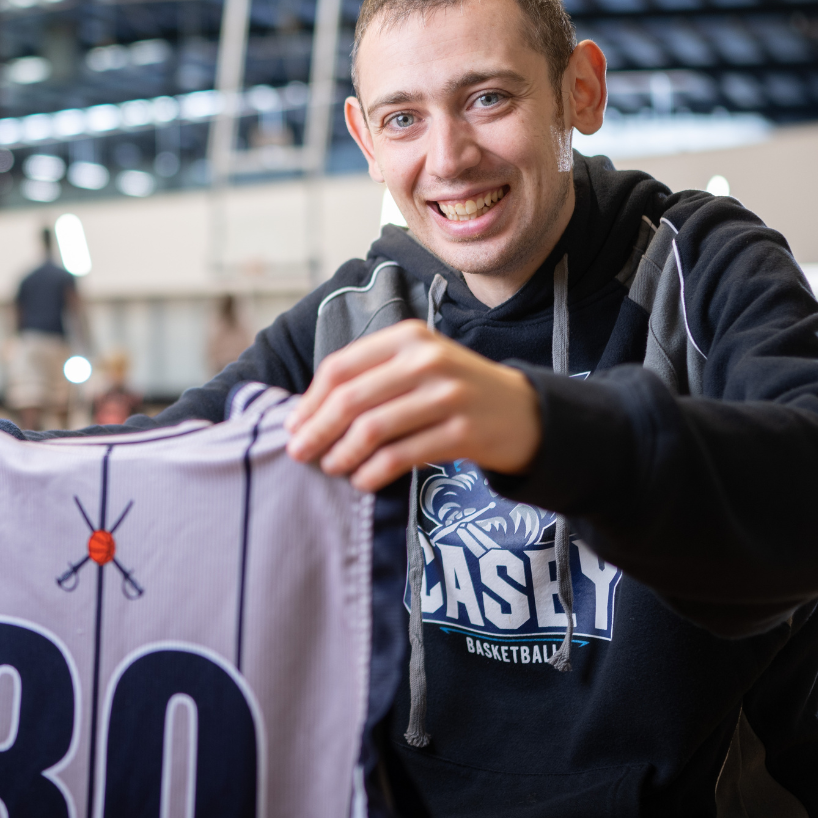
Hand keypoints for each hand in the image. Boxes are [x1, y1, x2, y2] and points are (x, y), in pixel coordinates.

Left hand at [284, 320, 541, 491]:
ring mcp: (447, 394)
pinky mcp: (462, 431)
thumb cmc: (455, 391)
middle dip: (317, 430)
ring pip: (373, 429)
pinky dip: (373, 472)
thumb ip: (370, 379)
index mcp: (408, 337)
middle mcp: (427, 359)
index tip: (293, 426)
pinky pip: (401, 455)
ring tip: (331, 468)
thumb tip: (307, 415)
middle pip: (351, 399)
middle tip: (299, 454)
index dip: (310, 401)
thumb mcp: (417, 366)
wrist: (524, 412)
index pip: (340, 368)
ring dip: (342, 454)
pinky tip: (363, 481)